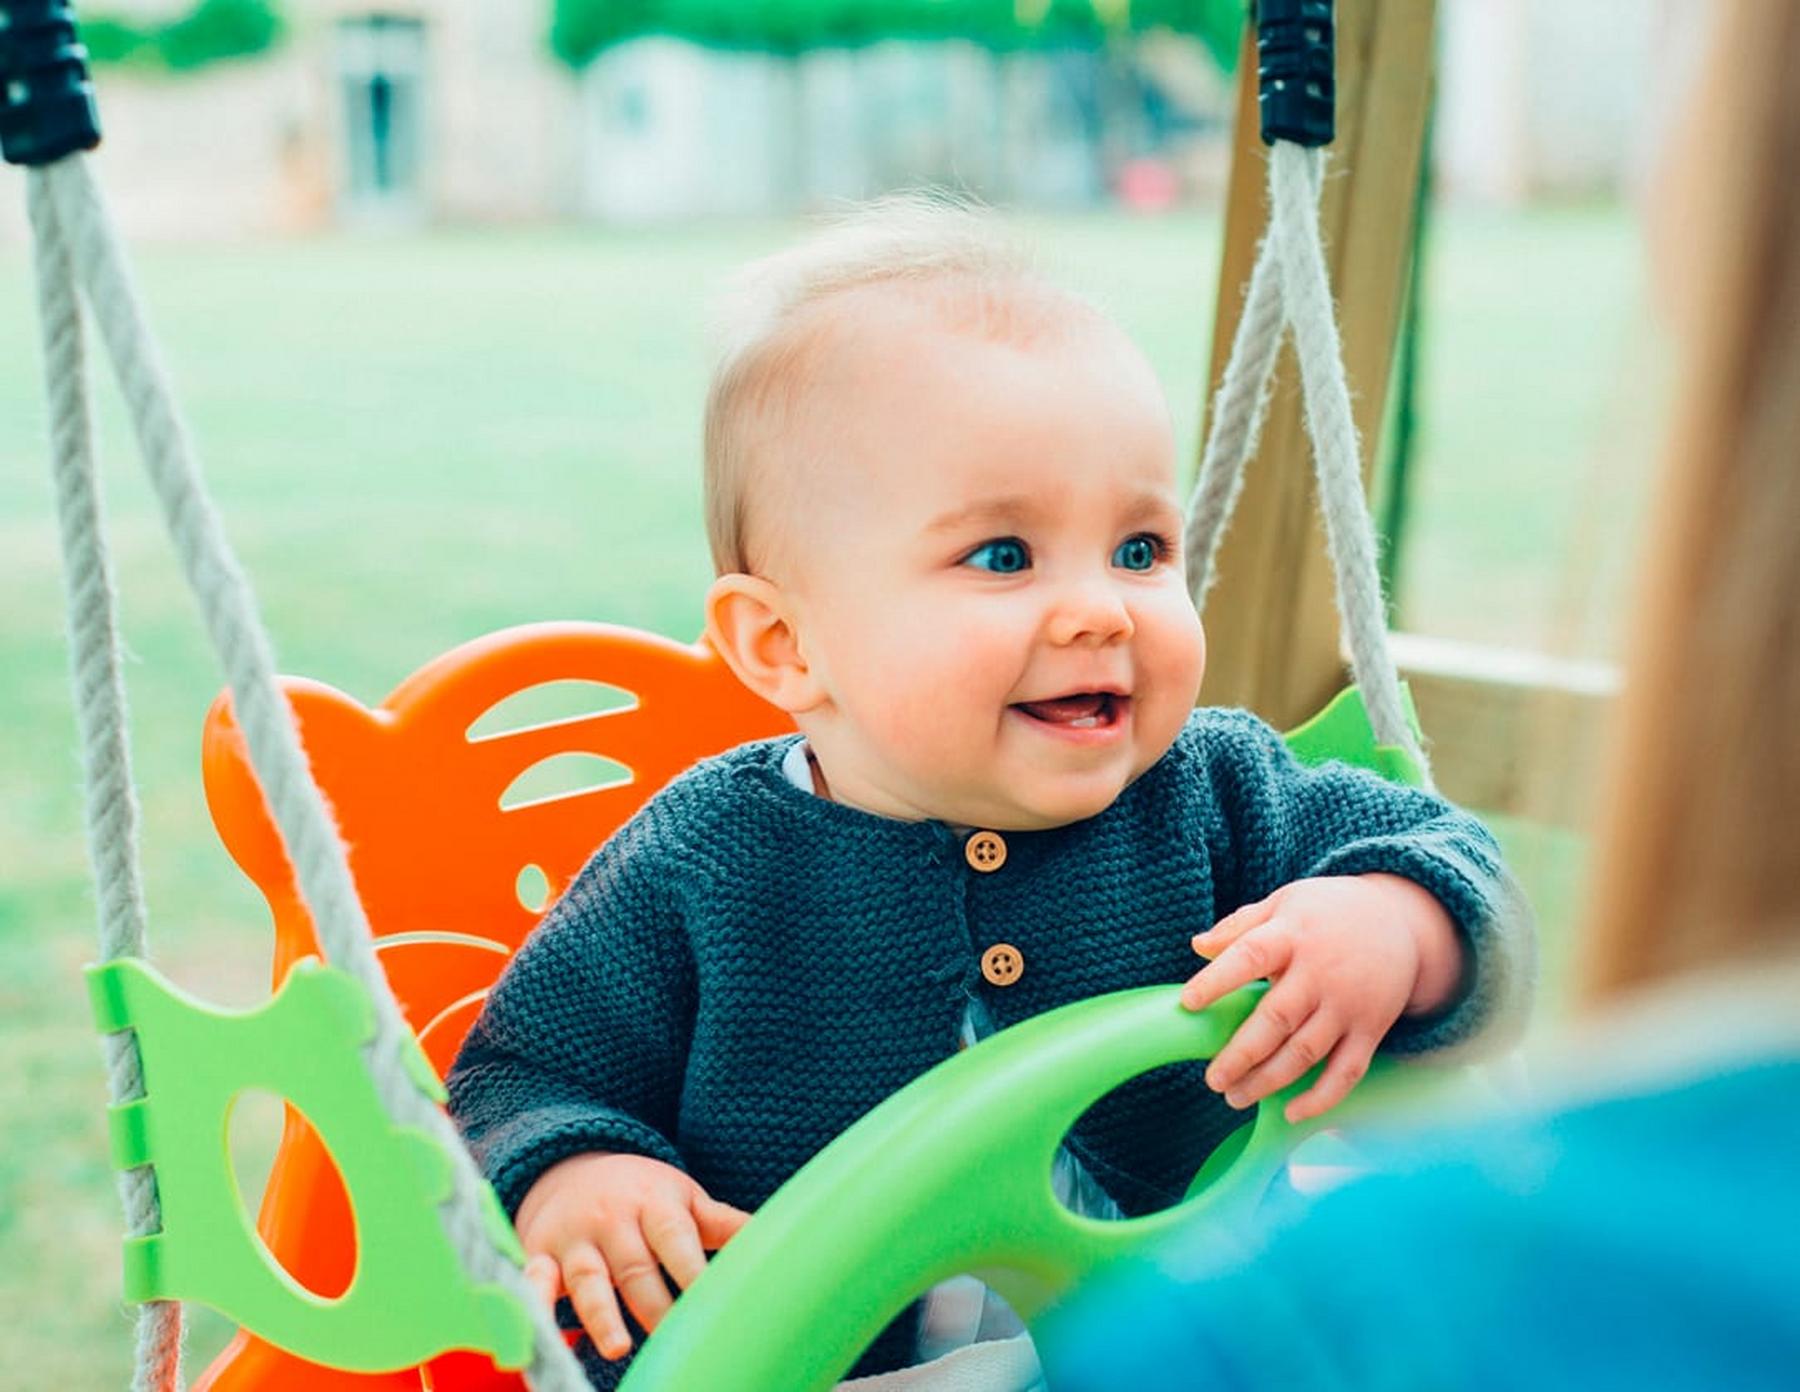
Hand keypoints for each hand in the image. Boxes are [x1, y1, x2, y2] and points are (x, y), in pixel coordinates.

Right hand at [514, 1152, 751, 1359]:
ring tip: (619, 1347)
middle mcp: (613, 1219)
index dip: (693, 1269)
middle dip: (655, 1305)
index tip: (714, 1301)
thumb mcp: (682, 1198)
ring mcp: (574, 1238)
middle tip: (678, 1339)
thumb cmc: (642, 1193)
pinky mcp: (539, 1255)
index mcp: (655, 1203)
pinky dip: (533, 1304)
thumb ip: (722, 1223)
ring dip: (602, 1314)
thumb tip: (777, 1239)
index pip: (676, 1238)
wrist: (571, 1167)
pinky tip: (537, 1329)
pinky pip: (533, 1281)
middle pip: (635, 1267)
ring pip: (588, 1279)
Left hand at [1180, 874, 1462, 1122]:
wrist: (1399, 921)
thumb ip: (1239, 925)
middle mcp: (1321, 973)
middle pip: (1277, 1018)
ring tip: (1234, 1097)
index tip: (1188, 1003)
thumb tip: (1196, 947)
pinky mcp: (1371, 1030)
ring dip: (1268, 1081)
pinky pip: (1347, 1072)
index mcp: (1292, 935)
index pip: (1250, 956)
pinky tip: (1289, 1113)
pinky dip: (1321, 1098)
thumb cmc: (1327, 913)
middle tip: (1212, 1079)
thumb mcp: (1283, 903)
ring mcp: (1348, 1005)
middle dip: (1241, 1054)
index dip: (1217, 980)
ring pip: (1306, 1052)